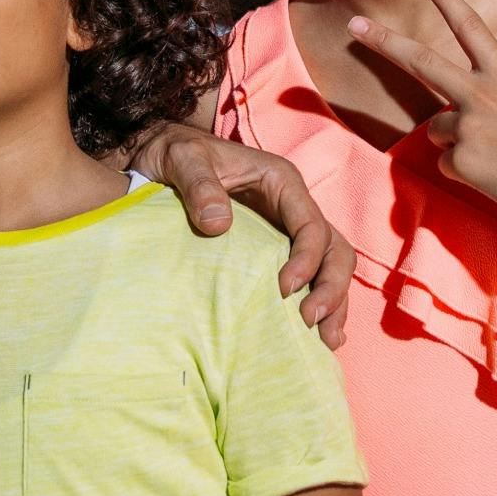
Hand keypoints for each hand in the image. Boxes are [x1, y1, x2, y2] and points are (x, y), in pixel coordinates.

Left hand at [141, 123, 352, 345]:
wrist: (162, 159)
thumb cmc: (174, 154)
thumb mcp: (180, 158)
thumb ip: (198, 184)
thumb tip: (219, 225)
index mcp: (281, 182)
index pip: (312, 225)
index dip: (307, 259)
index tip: (284, 289)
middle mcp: (293, 207)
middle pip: (334, 248)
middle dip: (331, 286)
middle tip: (309, 321)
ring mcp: (288, 230)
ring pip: (331, 266)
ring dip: (334, 302)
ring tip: (326, 341)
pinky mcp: (276, 250)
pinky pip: (311, 276)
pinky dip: (320, 303)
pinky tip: (314, 337)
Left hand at [348, 0, 496, 229]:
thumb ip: (491, 106)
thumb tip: (452, 128)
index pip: (470, 25)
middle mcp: (481, 93)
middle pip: (421, 61)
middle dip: (383, 41)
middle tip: (353, 23)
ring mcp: (468, 124)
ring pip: (435, 129)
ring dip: (456, 143)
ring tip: (495, 155)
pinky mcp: (461, 158)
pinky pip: (448, 164)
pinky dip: (466, 172)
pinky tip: (494, 175)